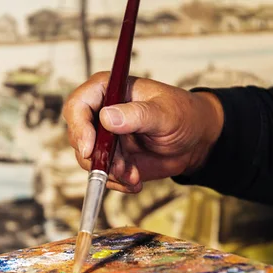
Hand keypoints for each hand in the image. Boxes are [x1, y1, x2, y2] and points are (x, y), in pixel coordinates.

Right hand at [62, 72, 223, 192]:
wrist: (194, 142)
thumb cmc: (183, 115)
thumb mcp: (165, 113)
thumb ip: (138, 114)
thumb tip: (107, 117)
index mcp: (109, 90)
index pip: (78, 105)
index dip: (79, 127)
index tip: (90, 148)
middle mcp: (101, 113)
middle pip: (78, 137)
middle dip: (97, 158)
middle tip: (120, 169)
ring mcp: (105, 137)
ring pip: (89, 160)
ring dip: (110, 173)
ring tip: (134, 176)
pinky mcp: (111, 158)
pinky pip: (102, 175)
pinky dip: (117, 182)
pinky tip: (135, 181)